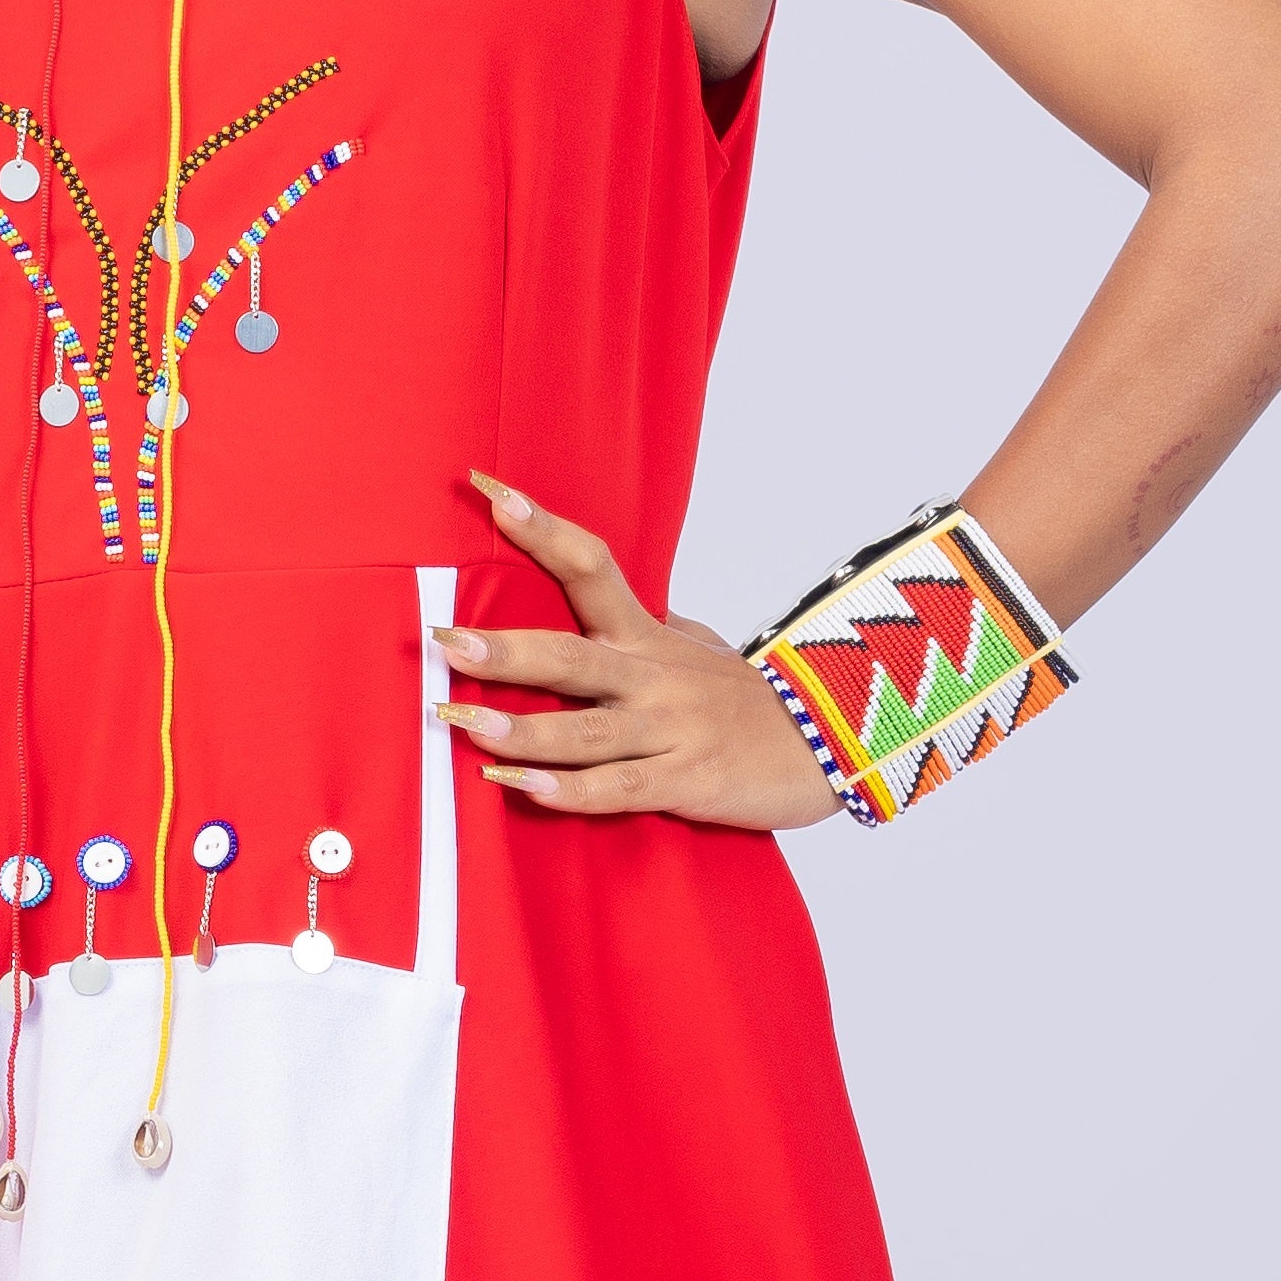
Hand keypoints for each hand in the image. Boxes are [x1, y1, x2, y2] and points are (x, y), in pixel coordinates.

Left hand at [441, 476, 845, 831]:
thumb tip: (591, 593)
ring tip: (462, 725)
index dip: (538, 527)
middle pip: (571, 655)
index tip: (486, 490)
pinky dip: (570, 791)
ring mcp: (669, 729)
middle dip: (505, 651)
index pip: (589, 565)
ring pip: (586, 730)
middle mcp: (652, 675)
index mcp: (646, 634)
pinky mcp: (686, 781)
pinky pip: (619, 788)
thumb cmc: (749, 698)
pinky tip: (523, 789)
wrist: (837, 740)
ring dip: (523, 729)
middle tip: (444, 641)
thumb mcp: (695, 646)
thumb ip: (641, 625)